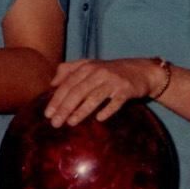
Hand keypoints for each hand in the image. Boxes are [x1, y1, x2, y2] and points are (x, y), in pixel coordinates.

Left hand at [43, 58, 163, 126]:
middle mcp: (99, 72)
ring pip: (94, 97)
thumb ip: (69, 70)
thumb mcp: (90, 65)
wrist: (142, 71)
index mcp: (87, 67)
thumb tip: (52, 83)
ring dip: (81, 111)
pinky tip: (99, 119)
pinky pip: (116, 102)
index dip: (56, 99)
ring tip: (70, 123)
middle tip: (55, 123)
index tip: (47, 114)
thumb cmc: (111, 71)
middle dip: (64, 108)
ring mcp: (113, 81)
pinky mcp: (126, 89)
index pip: (68, 84)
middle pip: (78, 91)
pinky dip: (107, 109)